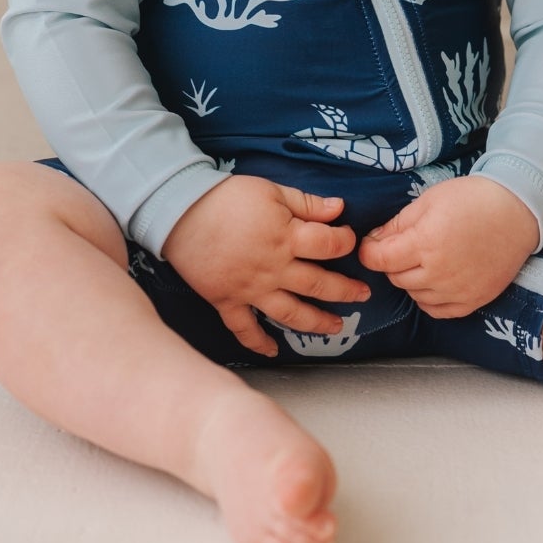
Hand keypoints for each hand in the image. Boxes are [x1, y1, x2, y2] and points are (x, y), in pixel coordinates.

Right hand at [160, 175, 370, 356]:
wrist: (179, 211)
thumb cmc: (227, 197)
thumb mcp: (272, 190)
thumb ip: (307, 203)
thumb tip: (340, 208)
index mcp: (287, 237)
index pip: (329, 245)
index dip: (346, 242)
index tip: (350, 240)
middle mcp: (274, 269)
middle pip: (318, 285)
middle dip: (345, 291)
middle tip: (363, 296)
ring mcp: (251, 289)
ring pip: (290, 313)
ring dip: (316, 323)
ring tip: (335, 329)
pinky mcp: (227, 301)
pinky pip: (244, 329)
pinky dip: (258, 343)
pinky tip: (272, 352)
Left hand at [357, 175, 538, 318]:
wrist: (518, 212)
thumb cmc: (473, 199)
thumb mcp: (429, 200)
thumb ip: (398, 224)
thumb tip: (373, 242)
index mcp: (425, 242)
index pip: (379, 259)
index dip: (369, 251)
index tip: (372, 244)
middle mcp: (439, 273)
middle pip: (395, 277)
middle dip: (392, 261)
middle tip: (404, 245)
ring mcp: (456, 291)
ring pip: (414, 294)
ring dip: (411, 279)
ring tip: (425, 258)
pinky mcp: (472, 302)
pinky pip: (436, 310)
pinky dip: (429, 297)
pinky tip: (436, 278)